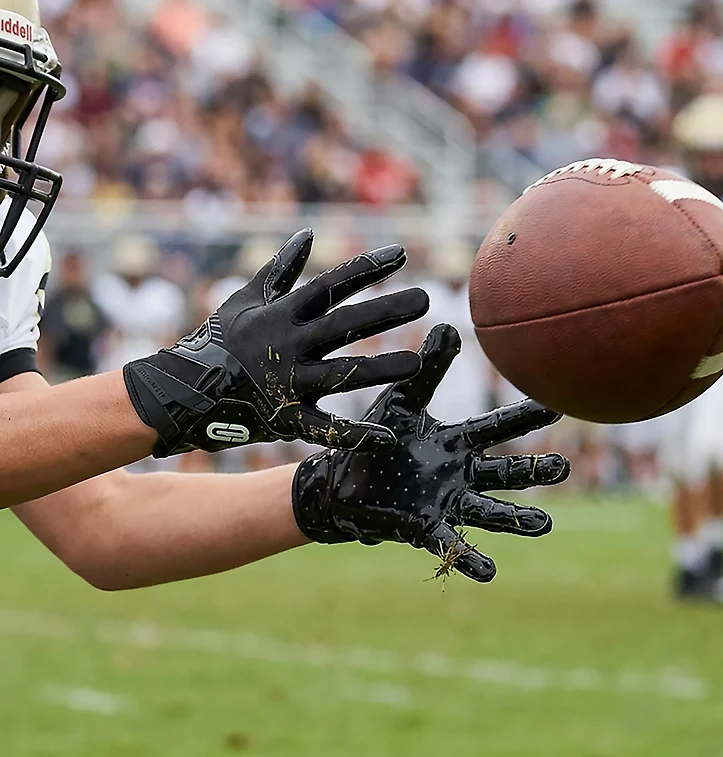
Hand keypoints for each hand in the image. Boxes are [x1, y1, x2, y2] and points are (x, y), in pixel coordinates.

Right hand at [123, 230, 428, 456]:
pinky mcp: (285, 418)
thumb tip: (308, 234)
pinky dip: (353, 435)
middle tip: (425, 299)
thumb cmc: (216, 340)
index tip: (402, 255)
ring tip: (416, 363)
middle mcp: (287, 344)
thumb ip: (280, 268)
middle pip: (343, 324)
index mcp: (280, 314)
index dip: (365, 268)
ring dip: (379, 368)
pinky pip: (324, 429)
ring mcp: (287, 382)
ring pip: (340, 373)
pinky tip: (386, 438)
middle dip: (385, 311)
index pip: (330, 285)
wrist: (178, 391)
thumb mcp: (244, 298)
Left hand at [293, 323, 569, 581]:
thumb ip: (426, 371)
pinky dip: (471, 558)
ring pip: (488, 511)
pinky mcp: (424, 527)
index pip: (496, 428)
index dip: (524, 418)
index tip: (557, 406)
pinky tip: (489, 571)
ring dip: (515, 519)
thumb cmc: (377, 439)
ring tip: (544, 525)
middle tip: (562, 468)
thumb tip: (447, 326)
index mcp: (456, 442)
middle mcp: (459, 474)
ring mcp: (445, 502)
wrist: (340, 480)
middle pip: (503, 473)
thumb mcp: (401, 401)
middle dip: (533, 471)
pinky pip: (451, 543)